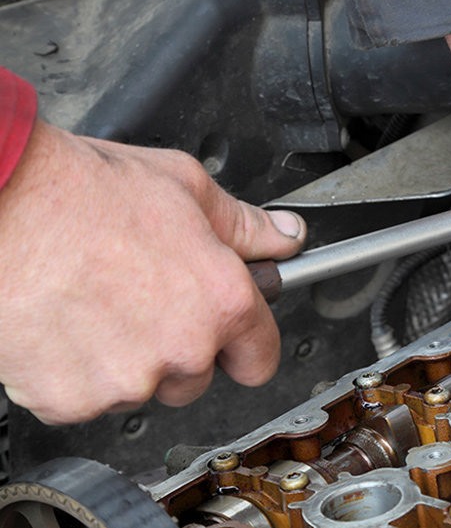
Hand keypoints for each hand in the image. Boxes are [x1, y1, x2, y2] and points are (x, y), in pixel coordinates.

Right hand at [0, 121, 305, 423]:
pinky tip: (64, 323)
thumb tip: (284, 236)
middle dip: (177, 347)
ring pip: (139, 388)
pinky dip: (74, 373)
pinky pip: (84, 398)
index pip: (261, 358)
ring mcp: (126, 381)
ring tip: (95, 302)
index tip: (233, 337)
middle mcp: (182, 349)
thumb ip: (245, 226)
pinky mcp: (69, 400)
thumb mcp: (186, 188)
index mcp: (222, 302)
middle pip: (196, 376)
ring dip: (125, 360)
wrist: (1, 207)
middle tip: (141, 299)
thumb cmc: (83, 193)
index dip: (246, 344)